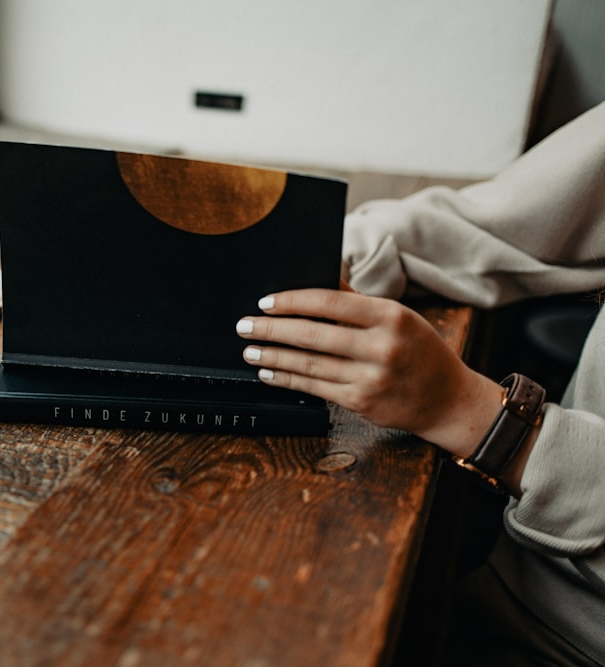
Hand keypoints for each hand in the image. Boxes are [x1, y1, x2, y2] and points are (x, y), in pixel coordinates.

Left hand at [236, 288, 503, 458]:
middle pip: (313, 334)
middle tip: (245, 325)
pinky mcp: (362, 402)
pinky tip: (269, 372)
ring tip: (249, 349)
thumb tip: (319, 277)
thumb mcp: (399, 317)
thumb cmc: (419, 350)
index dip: (293, 301)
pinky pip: (315, 387)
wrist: (448, 399)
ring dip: (273, 356)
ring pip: (309, 364)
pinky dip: (288, 379)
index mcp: (390, 316)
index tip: (266, 301)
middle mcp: (382, 347)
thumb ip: (357, 301)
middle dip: (272, 329)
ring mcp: (371, 377)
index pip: (331, 302)